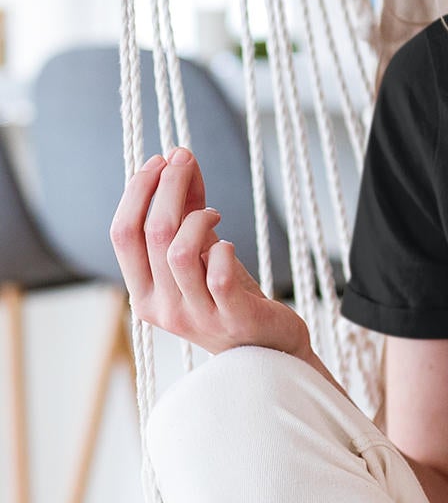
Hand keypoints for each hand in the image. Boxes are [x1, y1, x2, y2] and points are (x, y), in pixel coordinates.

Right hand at [110, 145, 309, 357]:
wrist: (269, 345)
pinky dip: (222, 249)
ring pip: (179, 253)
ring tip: (213, 214)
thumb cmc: (231, 295)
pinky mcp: (231, 317)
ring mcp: (196, 316)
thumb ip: (187, 209)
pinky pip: (217, 274)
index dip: (137, 191)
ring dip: (197, 218)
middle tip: (185, 162)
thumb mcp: (201, 251)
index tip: (159, 160)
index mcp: (143, 293)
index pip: (122, 234)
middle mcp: (162, 308)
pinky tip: (228, 244)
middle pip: (152, 234)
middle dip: (168, 187)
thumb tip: (179, 157)